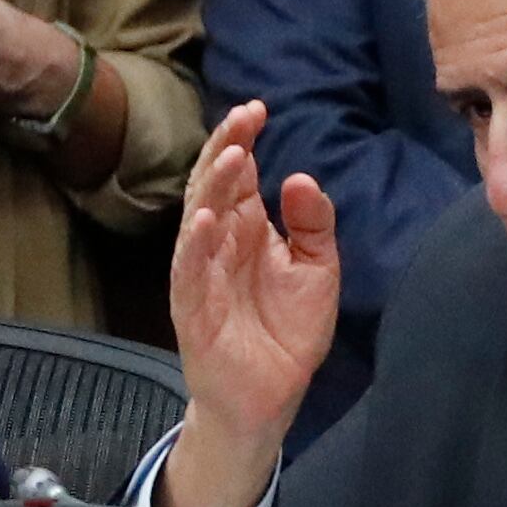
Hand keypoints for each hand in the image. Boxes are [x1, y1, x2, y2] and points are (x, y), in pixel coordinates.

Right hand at [157, 100, 337, 506]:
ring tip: (235, 155)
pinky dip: (194, 245)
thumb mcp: (318, 269)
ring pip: (197, 219)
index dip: (243, 139)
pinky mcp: (193, 308)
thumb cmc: (287, 331)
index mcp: (246, 229)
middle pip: (213, 184)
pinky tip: (205, 219)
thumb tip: (298, 177)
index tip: (260, 110)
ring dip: (212, 186)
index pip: (237, 174)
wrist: (270, 397)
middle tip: (246, 117)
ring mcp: (201, 274)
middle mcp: (218, 243)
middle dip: (227, 148)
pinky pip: (189, 271)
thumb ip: (313, 224)